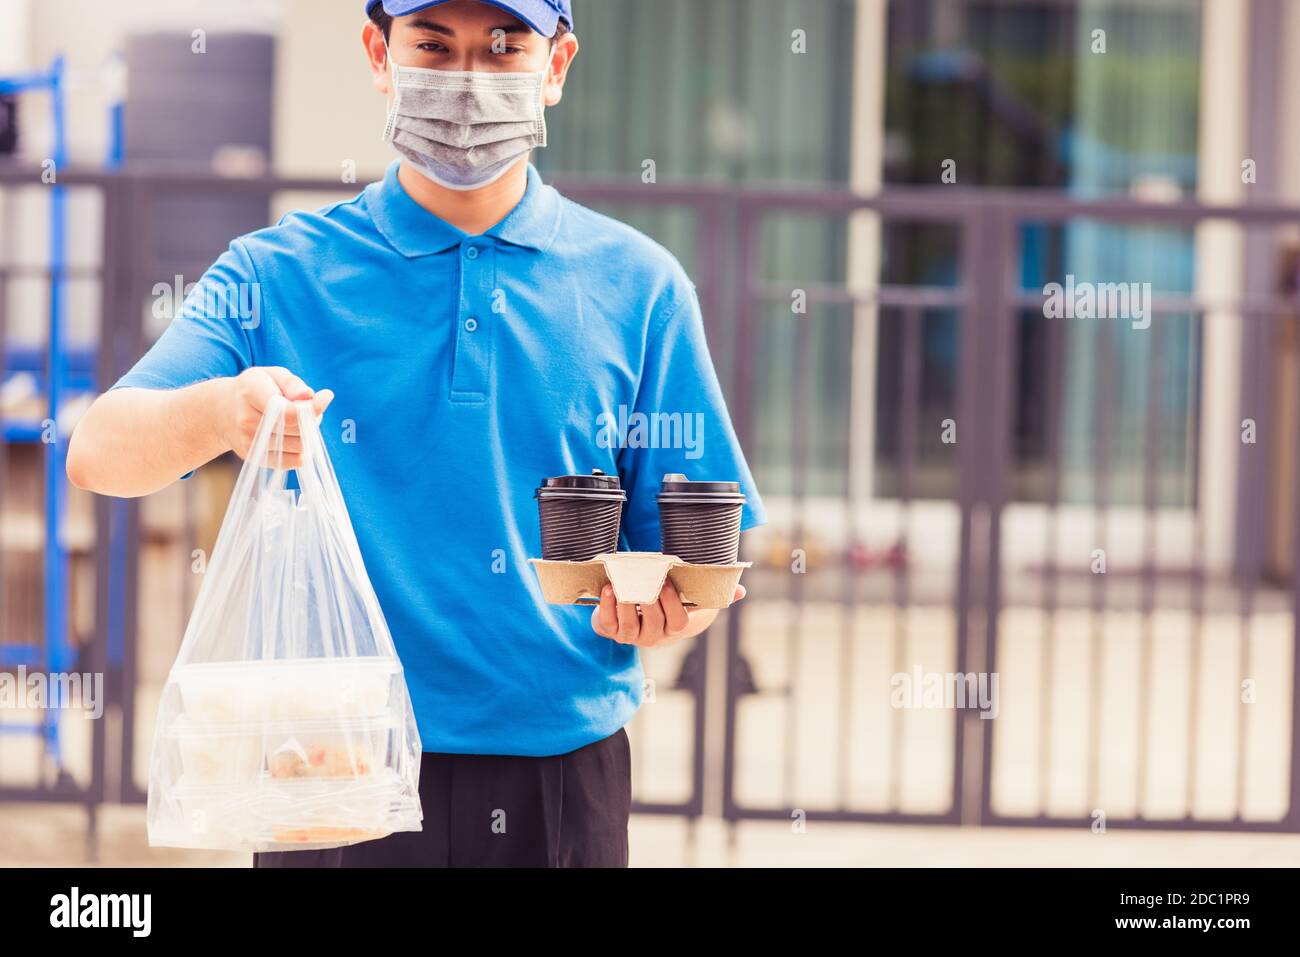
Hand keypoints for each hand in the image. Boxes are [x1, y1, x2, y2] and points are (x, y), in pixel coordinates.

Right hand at [220, 367, 333, 468]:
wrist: (222, 412)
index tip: (325, 397)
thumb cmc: (255, 390)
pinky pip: (293, 461)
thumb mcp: (271, 375)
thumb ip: (292, 384)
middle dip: (312, 418)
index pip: (287, 411)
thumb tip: (309, 396)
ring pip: (299, 446)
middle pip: (297, 428)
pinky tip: (294, 437)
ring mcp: (250, 442)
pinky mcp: (256, 458)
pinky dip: (301, 450)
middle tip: (309, 409)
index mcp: (251, 393)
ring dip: (308, 434)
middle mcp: (247, 420)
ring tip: (298, 421)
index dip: (311, 408)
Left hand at [591, 582, 746, 647]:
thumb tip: (741, 591)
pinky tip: (608, 589)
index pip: (678, 621)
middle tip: (644, 584)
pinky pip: (608, 623)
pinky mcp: (612, 630)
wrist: (638, 614)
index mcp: (674, 628)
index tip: (665, 582)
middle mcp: (654, 636)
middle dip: (649, 603)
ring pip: (629, 627)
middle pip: (654, 623)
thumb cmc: (666, 601)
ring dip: (625, 606)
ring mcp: (632, 636)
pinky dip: (607, 606)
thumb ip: (711, 594)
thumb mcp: (688, 598)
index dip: (671, 604)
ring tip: (622, 586)